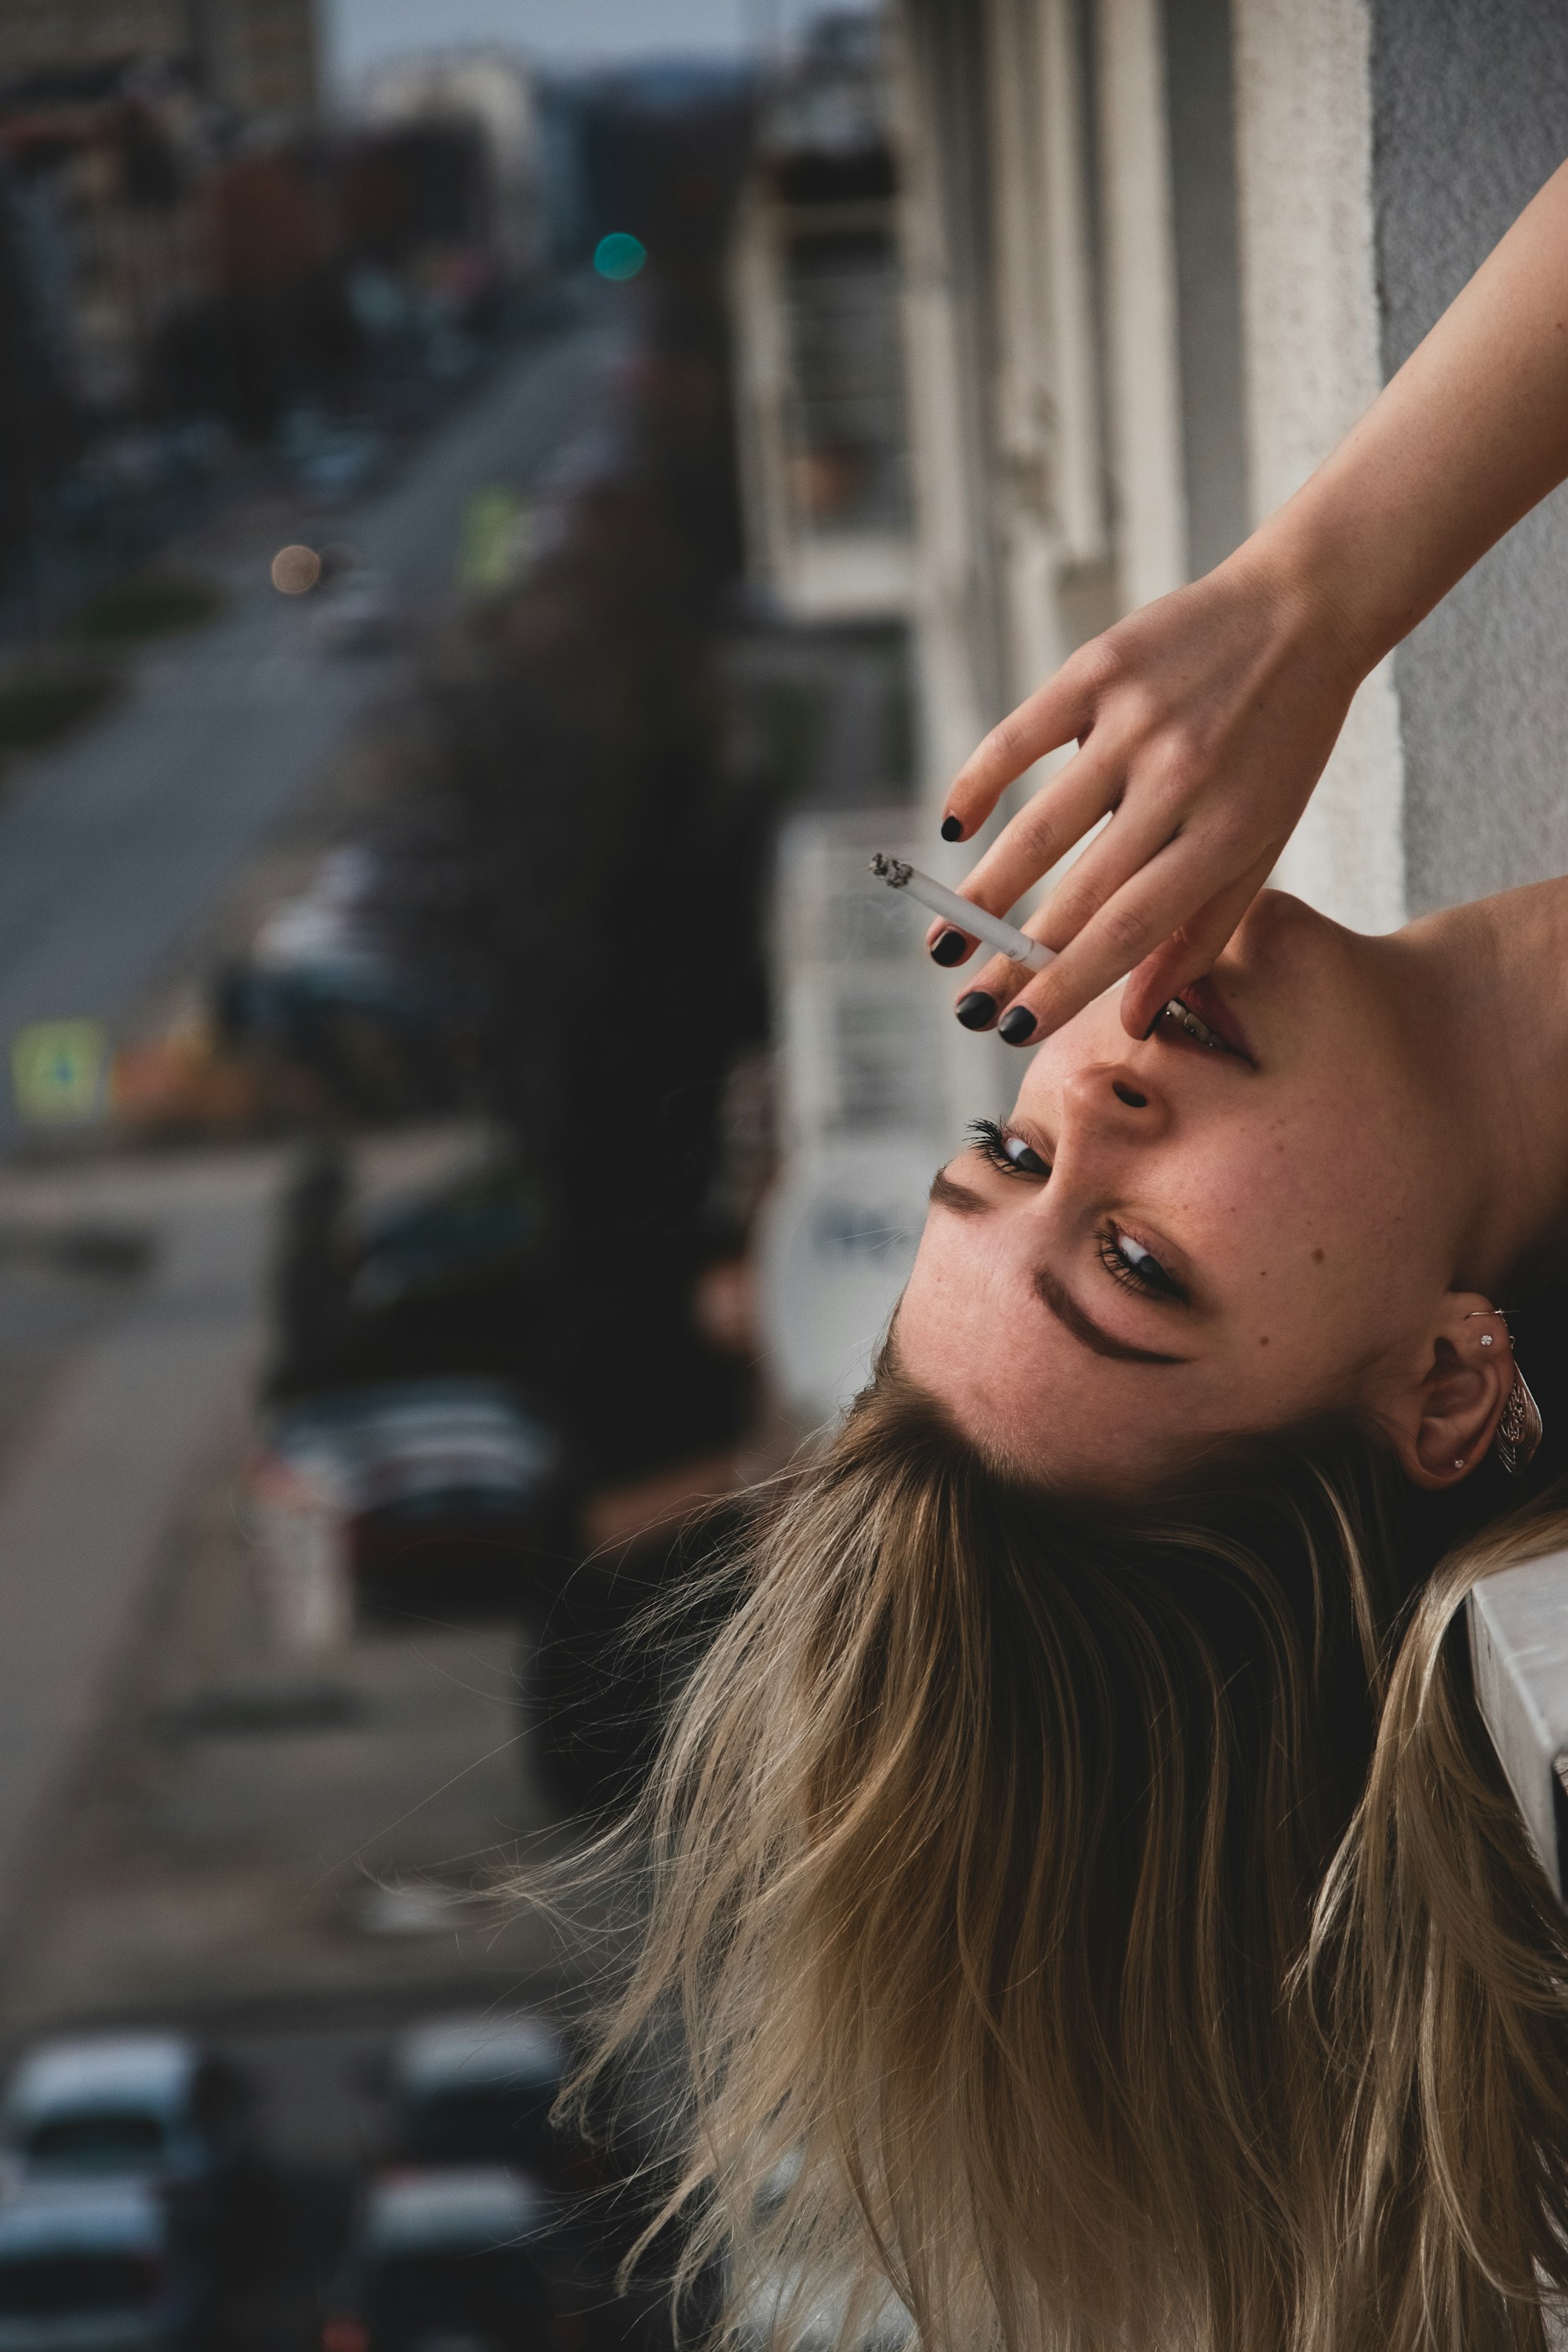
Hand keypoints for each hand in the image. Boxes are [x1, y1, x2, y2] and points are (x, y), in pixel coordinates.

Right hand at [929, 533, 1367, 1043]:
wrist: (1304, 610)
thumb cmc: (1280, 745)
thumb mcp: (1262, 843)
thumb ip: (1198, 932)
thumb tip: (1129, 1017)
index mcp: (1227, 833)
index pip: (1130, 930)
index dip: (1065, 985)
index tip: (1014, 1030)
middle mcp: (1182, 780)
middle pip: (1079, 891)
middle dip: (1013, 959)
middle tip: (965, 1005)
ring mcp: (1137, 721)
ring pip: (1042, 825)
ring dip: (983, 892)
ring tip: (944, 942)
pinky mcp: (1100, 669)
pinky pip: (1020, 736)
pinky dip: (978, 783)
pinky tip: (954, 829)